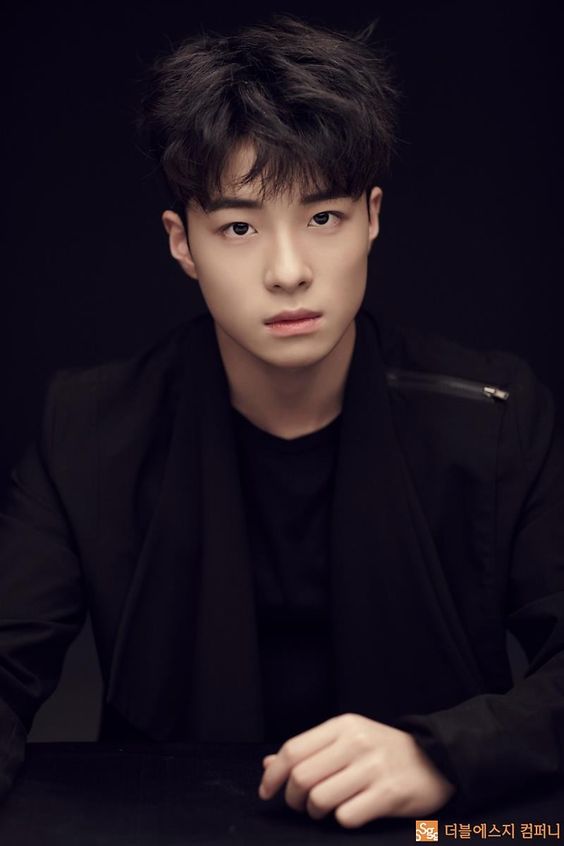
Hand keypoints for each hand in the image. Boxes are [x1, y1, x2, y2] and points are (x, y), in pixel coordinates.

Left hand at [258, 713, 455, 828]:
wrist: (437, 758)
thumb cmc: (384, 751)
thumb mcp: (347, 740)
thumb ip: (309, 751)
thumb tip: (268, 765)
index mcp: (343, 726)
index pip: (293, 749)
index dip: (273, 774)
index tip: (267, 791)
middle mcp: (356, 742)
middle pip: (301, 776)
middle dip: (293, 799)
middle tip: (301, 805)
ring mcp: (373, 767)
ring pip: (319, 799)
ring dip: (315, 812)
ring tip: (325, 810)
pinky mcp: (389, 793)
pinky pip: (346, 816)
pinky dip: (342, 820)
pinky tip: (351, 812)